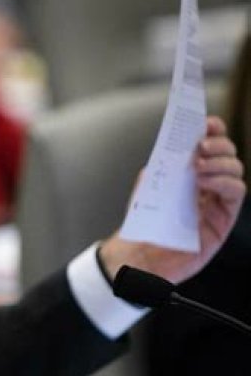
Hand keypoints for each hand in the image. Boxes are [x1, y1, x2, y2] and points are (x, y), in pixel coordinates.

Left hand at [100, 116, 245, 283]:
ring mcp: (217, 201)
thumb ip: (165, 162)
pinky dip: (224, 183)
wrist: (139, 252)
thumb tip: (177, 142)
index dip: (213, 130)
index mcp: (190, 171)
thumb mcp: (150, 183)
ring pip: (236, 171)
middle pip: (228, 154)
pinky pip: (235, 194)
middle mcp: (208, 183)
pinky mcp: (223, 219)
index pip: (211, 145)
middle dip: (219, 144)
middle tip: (201, 147)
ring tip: (200, 166)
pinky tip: (205, 182)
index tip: (207, 123)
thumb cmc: (144, 219)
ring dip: (221, 163)